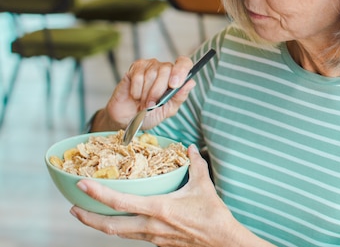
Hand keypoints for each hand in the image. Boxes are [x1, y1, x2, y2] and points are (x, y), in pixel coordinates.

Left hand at [70, 145, 269, 246]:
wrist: (222, 242)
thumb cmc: (213, 214)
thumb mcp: (203, 185)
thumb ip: (195, 163)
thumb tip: (190, 148)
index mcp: (159, 209)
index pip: (121, 202)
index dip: (98, 194)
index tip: (82, 185)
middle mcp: (151, 226)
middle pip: (110, 226)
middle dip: (88, 219)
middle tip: (73, 208)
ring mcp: (153, 237)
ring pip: (119, 234)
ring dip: (101, 225)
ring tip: (88, 215)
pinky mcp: (158, 243)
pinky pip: (133, 235)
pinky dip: (120, 228)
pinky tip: (119, 220)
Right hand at [98, 56, 195, 130]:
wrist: (128, 119)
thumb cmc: (150, 113)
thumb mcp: (168, 110)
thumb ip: (179, 97)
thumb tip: (191, 83)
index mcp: (176, 77)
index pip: (184, 63)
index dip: (181, 70)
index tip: (174, 84)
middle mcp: (164, 68)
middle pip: (166, 69)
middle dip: (158, 91)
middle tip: (151, 104)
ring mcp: (149, 66)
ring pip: (151, 74)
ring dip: (146, 93)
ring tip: (143, 102)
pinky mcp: (135, 68)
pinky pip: (138, 76)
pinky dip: (136, 90)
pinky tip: (135, 95)